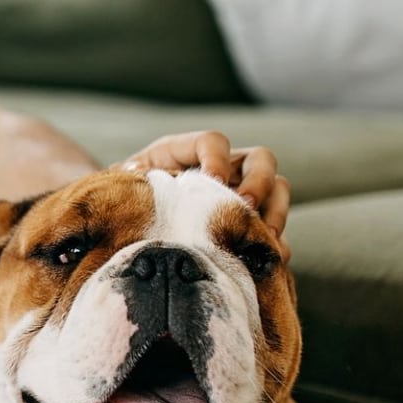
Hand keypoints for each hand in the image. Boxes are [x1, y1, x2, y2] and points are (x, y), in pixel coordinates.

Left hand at [119, 131, 290, 258]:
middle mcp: (222, 169)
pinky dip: (275, 243)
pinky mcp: (249, 225)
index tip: (212, 181)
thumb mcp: (124, 188)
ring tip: (263, 238)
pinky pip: (277, 229)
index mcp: (186, 153)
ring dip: (276, 213)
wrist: (125, 226)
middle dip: (259, 182)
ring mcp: (240, 194)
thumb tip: (133, 172)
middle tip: (246, 207)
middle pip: (261, 159)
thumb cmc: (125, 203)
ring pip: (278, 190)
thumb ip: (131, 179)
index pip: (213, 141)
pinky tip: (263, 261)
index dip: (217, 158)